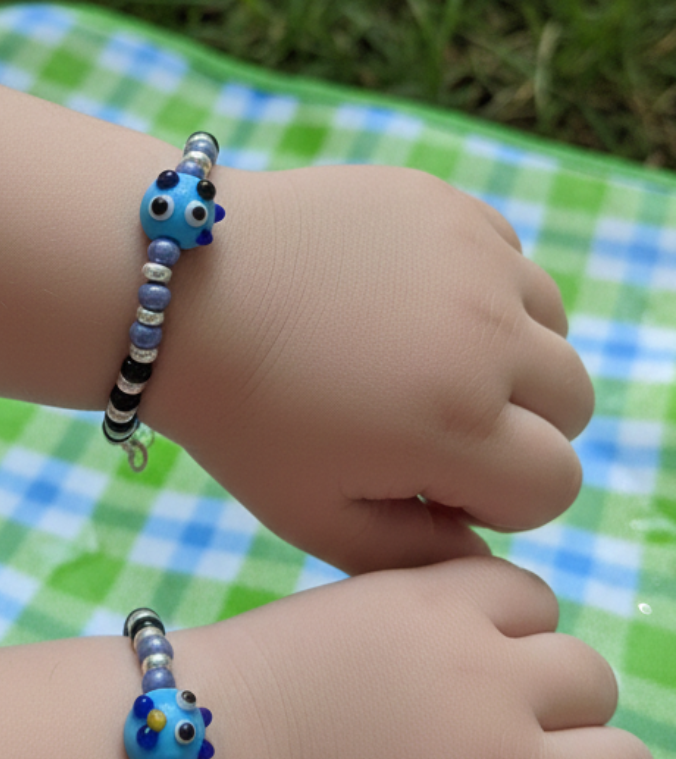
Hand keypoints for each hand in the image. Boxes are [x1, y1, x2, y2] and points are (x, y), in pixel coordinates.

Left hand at [152, 166, 592, 573]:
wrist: (184, 298)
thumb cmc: (241, 419)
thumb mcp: (312, 516)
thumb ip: (412, 552)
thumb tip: (482, 550)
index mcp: (456, 424)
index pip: (556, 485)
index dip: (501, 501)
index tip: (435, 485)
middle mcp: (488, 337)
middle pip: (574, 405)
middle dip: (520, 432)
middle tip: (431, 428)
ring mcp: (476, 260)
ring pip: (554, 329)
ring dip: (510, 360)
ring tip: (421, 365)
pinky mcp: (453, 206)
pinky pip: (512, 262)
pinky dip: (482, 295)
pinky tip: (403, 307)